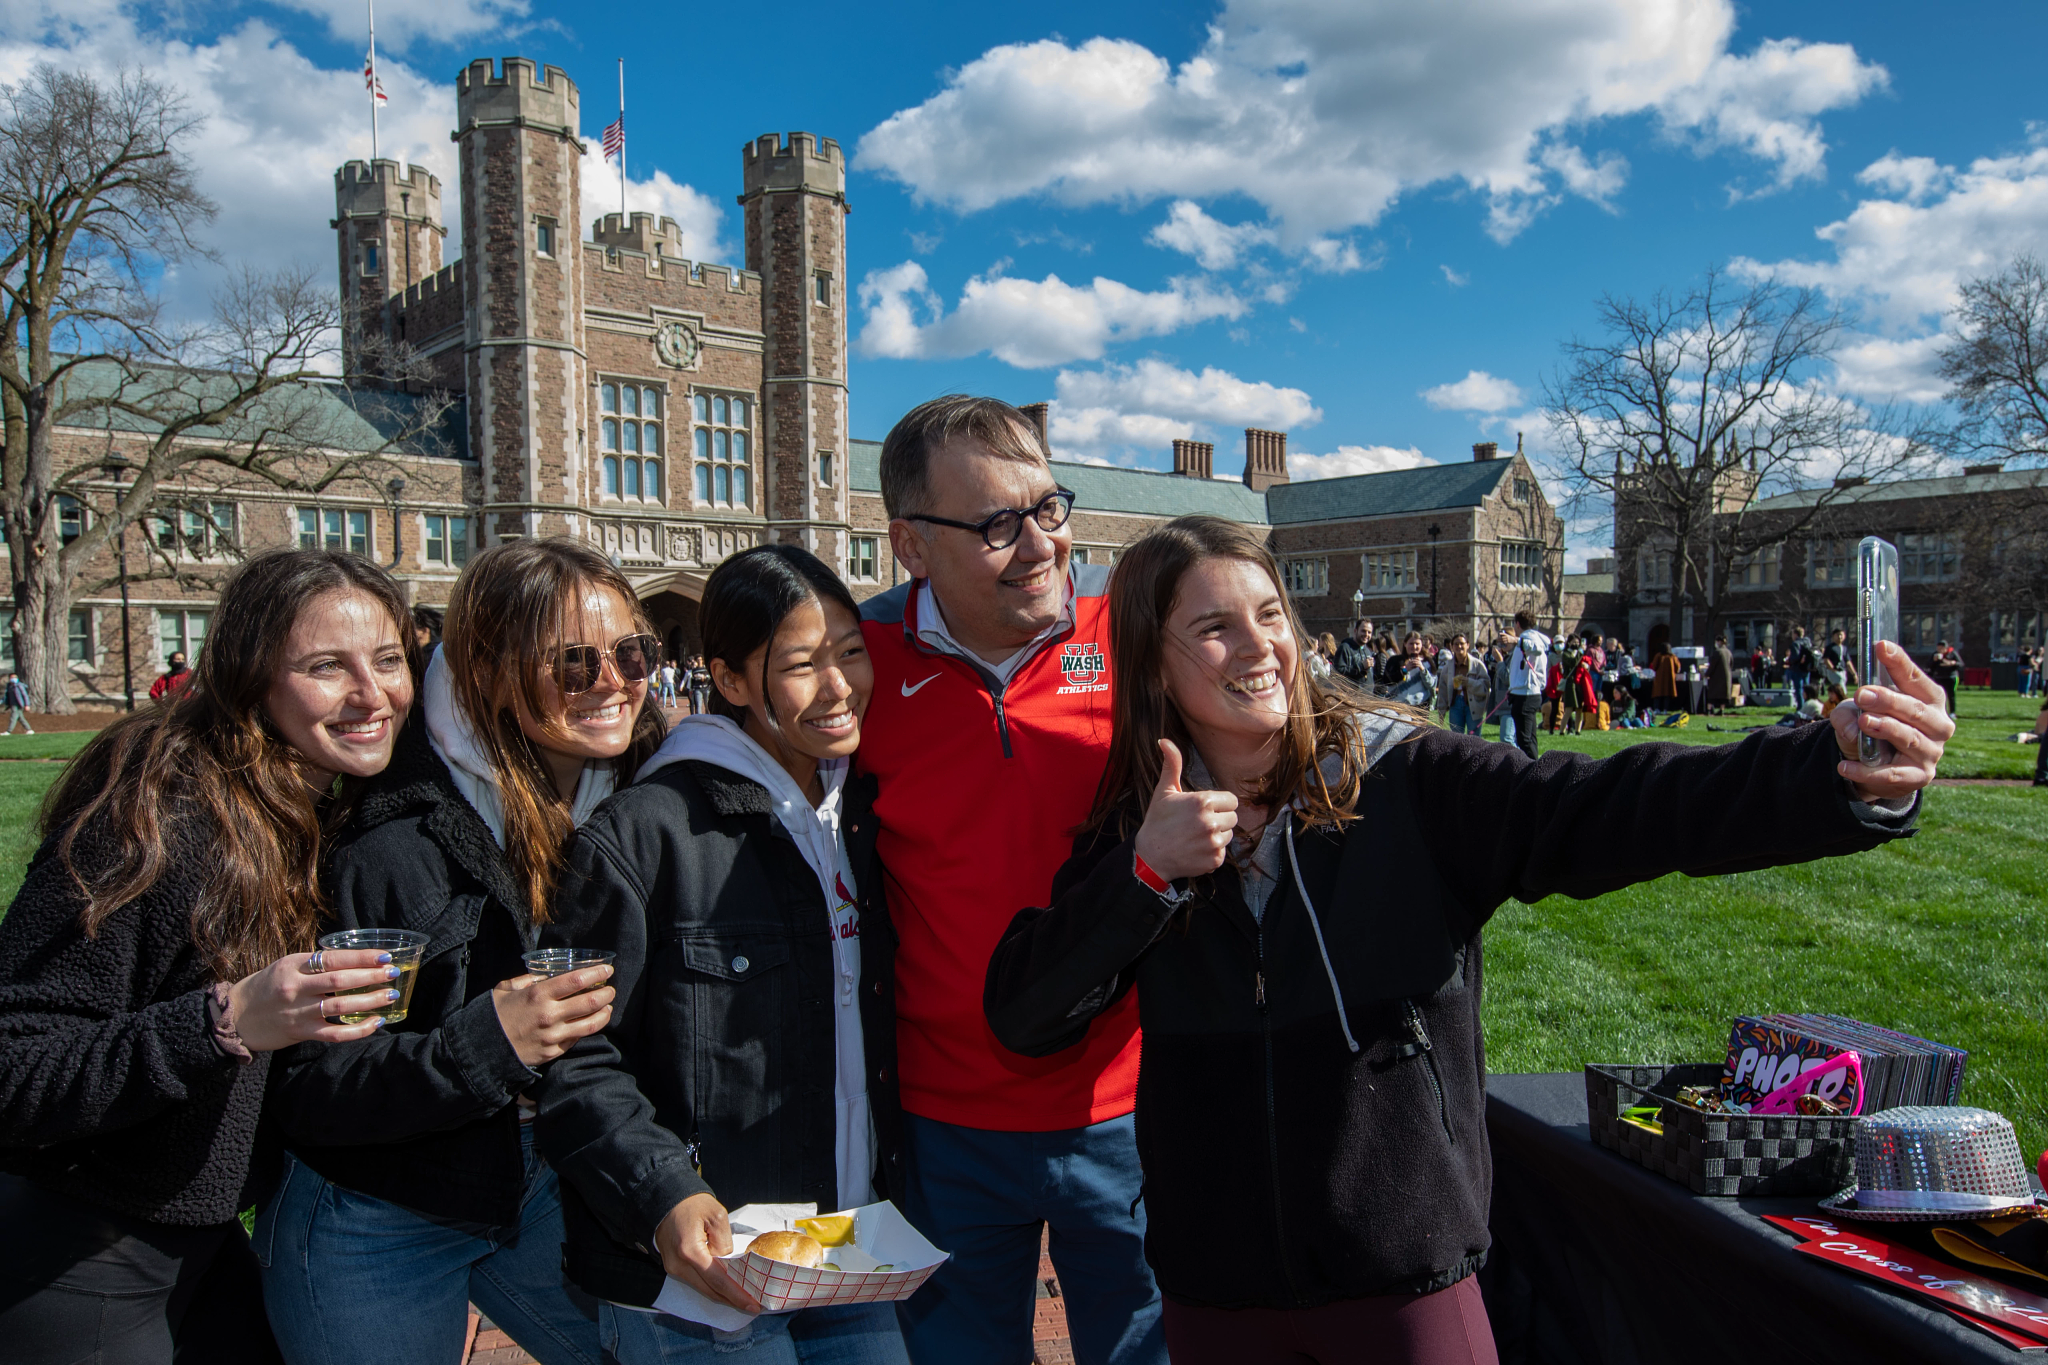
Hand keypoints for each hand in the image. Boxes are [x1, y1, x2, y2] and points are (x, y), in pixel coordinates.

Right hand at [226, 950, 397, 1051]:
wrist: (235, 1016)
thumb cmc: (265, 988)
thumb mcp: (285, 967)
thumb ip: (313, 964)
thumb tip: (353, 959)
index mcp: (293, 965)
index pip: (333, 958)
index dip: (361, 957)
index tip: (384, 956)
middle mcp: (296, 987)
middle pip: (340, 980)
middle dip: (371, 976)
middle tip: (392, 973)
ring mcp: (298, 1011)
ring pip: (340, 1005)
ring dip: (370, 1000)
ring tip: (391, 995)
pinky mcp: (300, 1032)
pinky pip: (334, 1033)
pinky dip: (357, 1029)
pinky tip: (374, 1023)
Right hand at [491, 967, 614, 1067]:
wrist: (482, 1050)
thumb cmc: (493, 1016)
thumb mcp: (505, 990)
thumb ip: (526, 980)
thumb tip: (544, 977)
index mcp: (538, 994)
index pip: (577, 980)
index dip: (597, 973)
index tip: (607, 970)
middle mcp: (549, 1014)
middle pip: (590, 1001)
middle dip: (606, 993)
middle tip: (610, 989)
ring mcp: (553, 1035)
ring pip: (591, 1024)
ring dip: (604, 1013)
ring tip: (608, 1006)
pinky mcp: (553, 1052)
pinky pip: (577, 1039)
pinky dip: (588, 1029)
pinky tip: (591, 1022)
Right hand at [655, 1193, 762, 1313]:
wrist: (666, 1201)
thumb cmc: (692, 1205)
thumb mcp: (717, 1216)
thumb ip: (725, 1243)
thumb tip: (727, 1265)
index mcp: (690, 1251)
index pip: (718, 1280)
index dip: (736, 1295)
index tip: (753, 1305)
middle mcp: (678, 1265)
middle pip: (709, 1290)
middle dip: (732, 1299)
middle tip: (753, 1306)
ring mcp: (673, 1268)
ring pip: (702, 1288)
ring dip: (722, 1294)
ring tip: (743, 1299)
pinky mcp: (673, 1268)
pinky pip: (695, 1281)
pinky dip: (712, 1286)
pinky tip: (726, 1287)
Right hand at [1132, 739, 1238, 882]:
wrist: (1150, 856)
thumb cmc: (1157, 821)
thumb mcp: (1164, 791)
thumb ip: (1171, 764)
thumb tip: (1164, 740)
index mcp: (1203, 802)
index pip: (1232, 800)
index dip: (1219, 803)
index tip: (1204, 808)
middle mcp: (1211, 822)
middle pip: (1233, 818)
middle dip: (1220, 819)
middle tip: (1199, 823)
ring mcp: (1213, 843)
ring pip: (1229, 835)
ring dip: (1217, 836)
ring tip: (1197, 836)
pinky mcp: (1214, 860)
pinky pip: (1223, 852)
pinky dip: (1212, 853)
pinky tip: (1196, 849)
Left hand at [1831, 641, 1953, 801]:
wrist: (1878, 767)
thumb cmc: (1874, 728)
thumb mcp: (1856, 713)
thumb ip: (1847, 713)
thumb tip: (1852, 727)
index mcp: (1930, 700)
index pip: (1915, 679)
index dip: (1899, 663)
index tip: (1880, 646)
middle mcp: (1938, 724)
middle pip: (1916, 709)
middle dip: (1888, 700)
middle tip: (1863, 693)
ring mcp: (1931, 752)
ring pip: (1909, 738)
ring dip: (1886, 728)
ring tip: (1864, 722)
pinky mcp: (1920, 776)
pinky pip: (1892, 774)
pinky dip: (1867, 772)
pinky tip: (1845, 766)